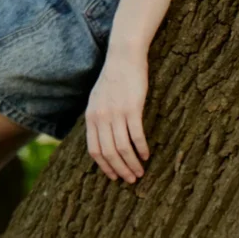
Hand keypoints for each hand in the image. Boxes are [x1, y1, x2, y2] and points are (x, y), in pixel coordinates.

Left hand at [85, 45, 149, 182]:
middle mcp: (101, 117)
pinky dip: (141, 148)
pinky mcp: (132, 108)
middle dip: (120, 170)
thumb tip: (103, 138)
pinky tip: (147, 155)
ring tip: (141, 172)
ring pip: (122, 147)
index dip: (105, 167)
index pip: (94, 151)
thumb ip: (98, 118)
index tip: (114, 177)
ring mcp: (116, 113)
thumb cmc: (114, 78)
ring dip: (132, 163)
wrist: (123, 57)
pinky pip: (136, 135)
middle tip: (131, 179)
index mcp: (91, 117)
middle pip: (109, 153)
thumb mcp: (98, 99)